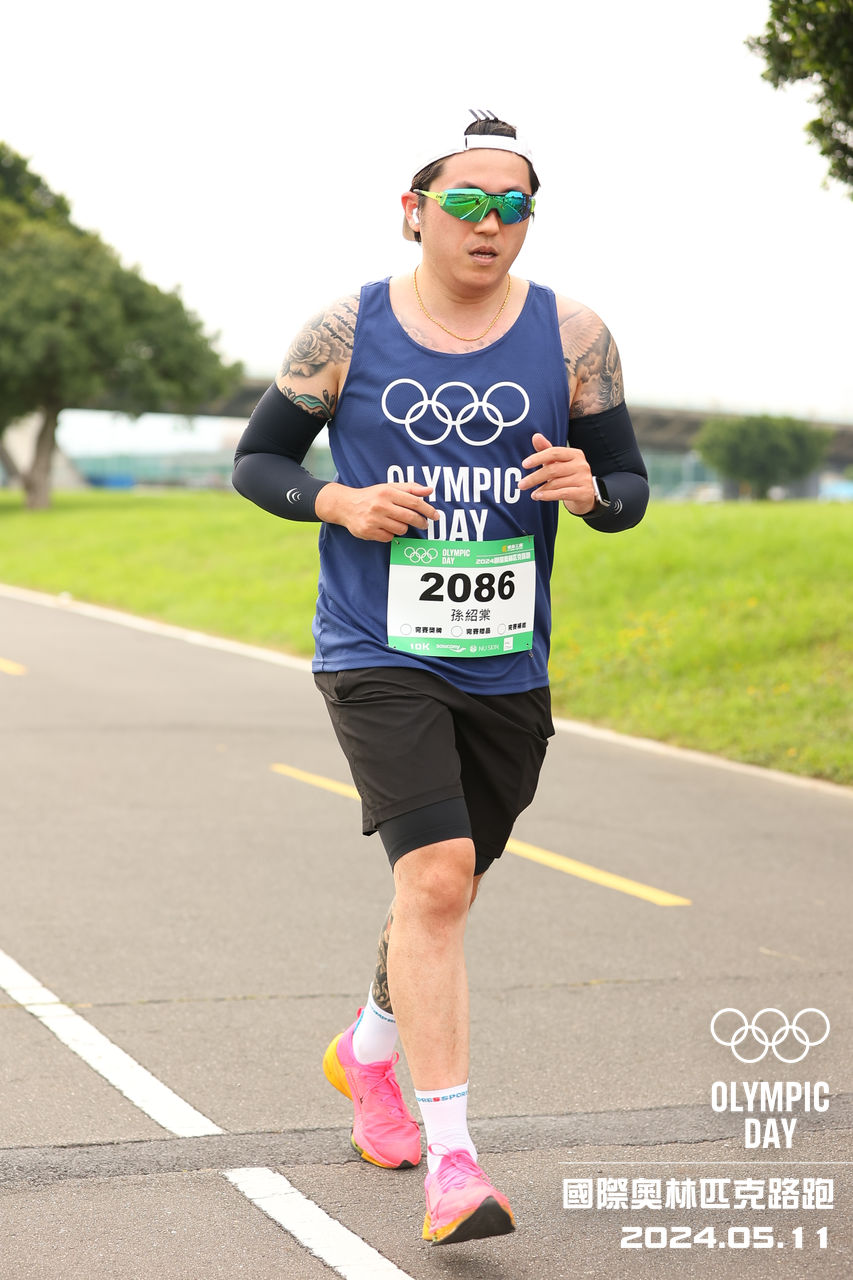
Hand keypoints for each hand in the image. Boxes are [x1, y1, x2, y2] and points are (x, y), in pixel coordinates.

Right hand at [315, 481, 436, 541]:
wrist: (345, 505)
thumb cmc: (372, 496)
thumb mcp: (389, 487)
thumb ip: (410, 488)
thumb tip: (429, 490)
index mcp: (387, 492)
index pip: (414, 502)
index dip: (427, 510)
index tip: (436, 515)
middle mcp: (380, 505)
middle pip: (410, 517)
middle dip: (421, 522)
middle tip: (424, 524)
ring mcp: (374, 519)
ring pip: (401, 529)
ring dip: (403, 527)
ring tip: (396, 522)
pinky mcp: (368, 531)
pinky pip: (389, 537)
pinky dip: (390, 534)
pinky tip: (384, 527)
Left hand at [519, 433, 595, 514]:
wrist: (585, 495)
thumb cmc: (568, 476)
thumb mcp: (557, 462)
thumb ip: (546, 450)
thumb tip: (535, 436)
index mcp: (575, 454)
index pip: (554, 452)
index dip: (538, 457)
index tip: (524, 464)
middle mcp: (581, 465)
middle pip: (553, 469)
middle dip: (534, 478)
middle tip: (521, 484)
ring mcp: (584, 479)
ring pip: (557, 483)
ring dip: (541, 488)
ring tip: (532, 493)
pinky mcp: (585, 492)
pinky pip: (563, 493)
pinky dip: (548, 495)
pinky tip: (539, 496)